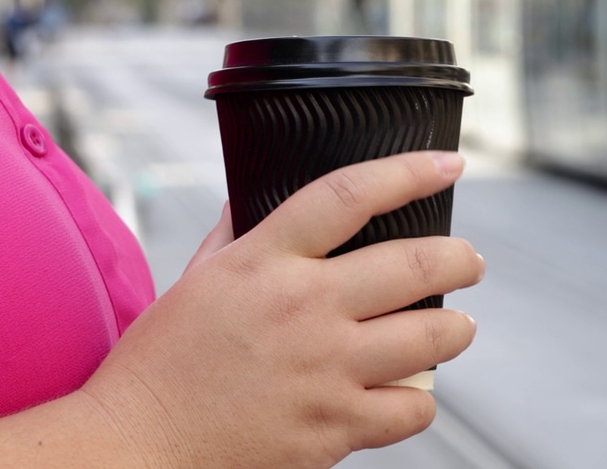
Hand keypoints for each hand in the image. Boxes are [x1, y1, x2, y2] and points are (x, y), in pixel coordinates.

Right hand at [80, 151, 482, 468]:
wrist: (135, 449)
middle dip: (461, 258)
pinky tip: (413, 391)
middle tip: (470, 262)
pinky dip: (421, 400)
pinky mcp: (333, 428)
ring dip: (458, 328)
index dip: (412, 171)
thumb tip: (253, 191)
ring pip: (432, 336)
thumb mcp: (197, 279)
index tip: (451, 165)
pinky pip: (413, 409)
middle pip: (416, 264)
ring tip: (458, 326)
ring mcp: (324, 370)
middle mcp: (303, 308)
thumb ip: (236, 233)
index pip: (351, 194)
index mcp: (265, 260)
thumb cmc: (162, 362)